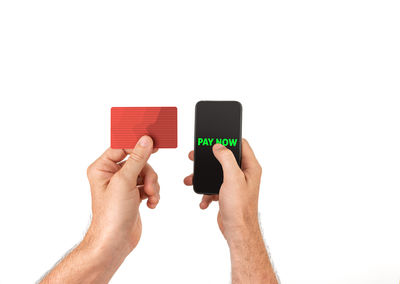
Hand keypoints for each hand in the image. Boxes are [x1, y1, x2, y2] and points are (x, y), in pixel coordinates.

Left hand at [85, 135, 159, 254]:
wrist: (115, 242)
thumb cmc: (111, 215)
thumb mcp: (125, 181)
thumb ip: (137, 158)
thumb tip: (145, 141)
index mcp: (102, 168)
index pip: (122, 147)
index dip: (138, 146)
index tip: (153, 145)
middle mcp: (112, 175)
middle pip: (138, 161)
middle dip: (148, 174)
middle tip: (150, 185)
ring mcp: (123, 186)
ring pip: (146, 174)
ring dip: (152, 185)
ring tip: (150, 196)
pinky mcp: (133, 195)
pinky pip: (148, 186)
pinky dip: (152, 194)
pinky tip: (151, 203)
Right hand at [184, 139, 261, 244]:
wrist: (237, 231)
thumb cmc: (240, 207)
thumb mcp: (233, 178)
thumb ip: (226, 159)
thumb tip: (219, 146)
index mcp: (250, 167)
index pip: (241, 145)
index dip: (228, 139)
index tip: (215, 137)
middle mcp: (244, 174)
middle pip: (224, 158)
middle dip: (209, 159)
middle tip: (195, 156)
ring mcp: (235, 184)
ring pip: (216, 174)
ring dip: (203, 177)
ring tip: (191, 180)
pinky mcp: (227, 194)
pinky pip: (213, 188)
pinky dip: (206, 193)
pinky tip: (204, 201)